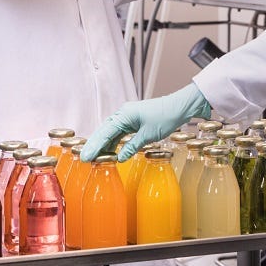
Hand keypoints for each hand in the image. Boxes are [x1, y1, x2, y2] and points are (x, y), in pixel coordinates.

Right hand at [82, 83, 211, 161]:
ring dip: (104, 144)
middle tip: (84, 159)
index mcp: (124, 115)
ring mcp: (128, 117)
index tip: (85, 157)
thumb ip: (132, 147)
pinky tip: (110, 152)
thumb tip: (119, 159)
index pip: (105, 132)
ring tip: (95, 158)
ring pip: (111, 132)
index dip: (95, 146)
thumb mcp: (149, 135)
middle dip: (95, 145)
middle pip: (104, 131)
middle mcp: (123, 114)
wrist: (180, 106)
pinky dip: (114, 142)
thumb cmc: (166, 117)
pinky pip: (119, 132)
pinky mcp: (134, 120)